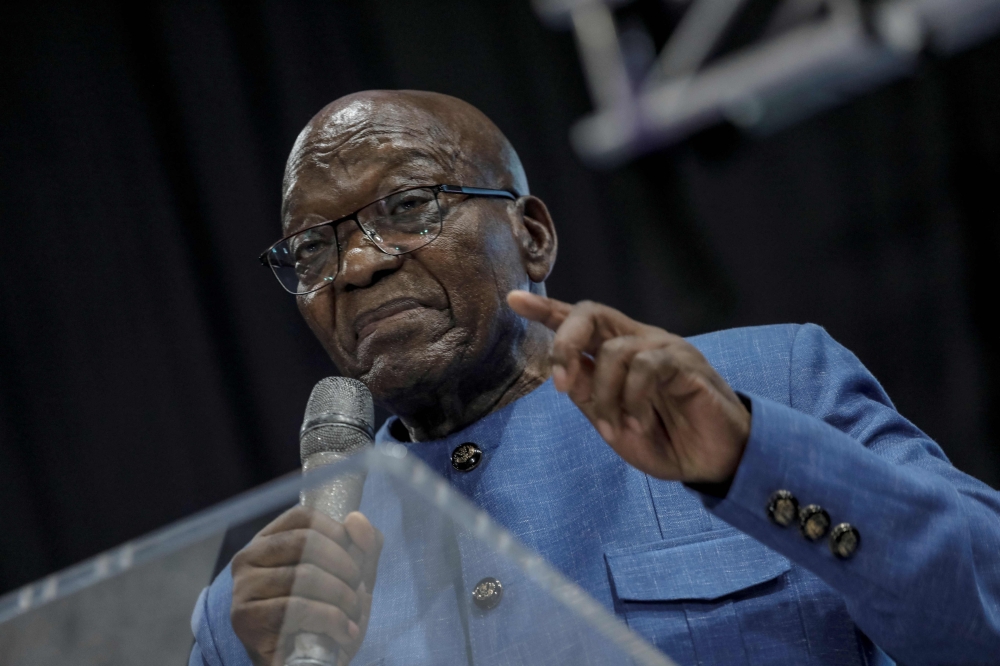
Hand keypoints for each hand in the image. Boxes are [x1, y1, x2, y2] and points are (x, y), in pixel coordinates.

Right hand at [230, 507, 383, 665]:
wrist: (307, 665)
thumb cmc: (324, 617)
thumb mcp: (350, 577)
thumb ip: (362, 545)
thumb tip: (356, 520)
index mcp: (268, 541)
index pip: (303, 518)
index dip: (337, 533)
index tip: (354, 560)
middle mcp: (248, 559)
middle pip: (306, 543)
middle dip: (344, 568)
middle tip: (358, 591)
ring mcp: (243, 588)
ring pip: (304, 576)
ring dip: (342, 597)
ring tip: (352, 616)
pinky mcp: (246, 619)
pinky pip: (297, 608)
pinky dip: (331, 619)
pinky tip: (343, 632)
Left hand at [508, 291, 750, 483]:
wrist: (714, 461)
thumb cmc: (665, 440)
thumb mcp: (614, 424)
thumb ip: (590, 397)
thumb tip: (565, 373)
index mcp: (617, 354)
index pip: (578, 322)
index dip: (546, 310)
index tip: (514, 300)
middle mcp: (638, 341)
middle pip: (590, 313)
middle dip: (565, 343)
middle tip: (561, 384)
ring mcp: (663, 347)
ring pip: (615, 350)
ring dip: (607, 397)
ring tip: (617, 429)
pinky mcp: (685, 362)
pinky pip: (646, 366)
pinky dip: (634, 400)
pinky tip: (638, 423)